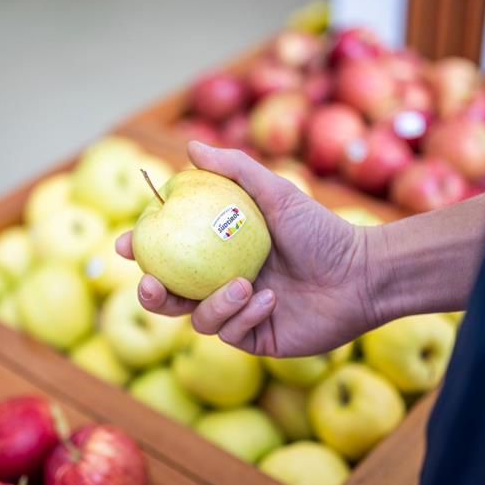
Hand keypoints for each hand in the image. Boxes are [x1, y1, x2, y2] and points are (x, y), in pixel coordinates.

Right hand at [116, 142, 377, 356]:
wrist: (360, 275)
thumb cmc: (321, 231)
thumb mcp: (276, 193)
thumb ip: (234, 169)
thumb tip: (189, 146)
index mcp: (219, 252)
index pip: (169, 253)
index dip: (141, 251)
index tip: (124, 243)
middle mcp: (222, 283)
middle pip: (170, 296)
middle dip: (151, 295)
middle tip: (150, 284)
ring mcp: (237, 313)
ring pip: (198, 318)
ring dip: (214, 304)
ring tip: (245, 285)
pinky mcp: (256, 338)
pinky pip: (231, 333)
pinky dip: (245, 316)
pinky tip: (272, 301)